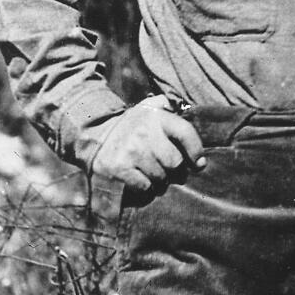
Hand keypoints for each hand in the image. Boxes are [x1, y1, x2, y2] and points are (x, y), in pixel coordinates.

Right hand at [91, 96, 205, 190]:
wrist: (95, 134)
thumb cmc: (131, 125)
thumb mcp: (148, 109)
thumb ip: (167, 107)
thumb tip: (186, 111)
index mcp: (156, 117)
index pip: (186, 133)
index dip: (196, 151)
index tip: (199, 164)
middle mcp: (144, 133)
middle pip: (175, 163)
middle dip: (176, 171)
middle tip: (172, 172)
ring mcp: (131, 151)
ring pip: (160, 178)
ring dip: (160, 181)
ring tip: (155, 175)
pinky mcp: (119, 169)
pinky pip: (144, 187)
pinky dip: (145, 188)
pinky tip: (140, 179)